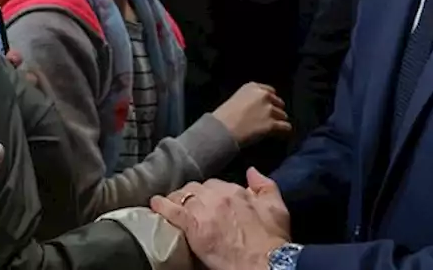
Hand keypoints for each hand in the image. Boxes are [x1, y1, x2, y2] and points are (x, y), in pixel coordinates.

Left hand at [150, 169, 289, 269]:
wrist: (266, 263)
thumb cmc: (273, 240)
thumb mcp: (277, 208)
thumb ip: (265, 185)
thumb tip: (252, 171)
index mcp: (236, 190)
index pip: (214, 184)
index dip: (209, 194)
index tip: (208, 203)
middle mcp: (218, 195)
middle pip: (196, 188)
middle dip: (192, 196)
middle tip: (191, 208)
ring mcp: (203, 209)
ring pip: (183, 196)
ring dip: (178, 201)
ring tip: (173, 208)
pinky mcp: (192, 225)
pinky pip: (171, 210)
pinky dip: (161, 206)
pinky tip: (155, 205)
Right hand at [212, 83, 290, 146]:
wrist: (223, 128)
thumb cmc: (224, 115)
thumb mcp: (237, 98)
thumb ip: (250, 99)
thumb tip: (258, 107)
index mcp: (252, 87)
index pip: (270, 91)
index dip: (270, 100)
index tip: (268, 106)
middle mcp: (263, 95)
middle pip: (279, 102)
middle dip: (275, 110)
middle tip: (269, 118)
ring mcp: (269, 109)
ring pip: (283, 115)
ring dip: (279, 121)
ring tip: (273, 128)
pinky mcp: (272, 124)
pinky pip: (286, 127)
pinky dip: (284, 131)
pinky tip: (281, 134)